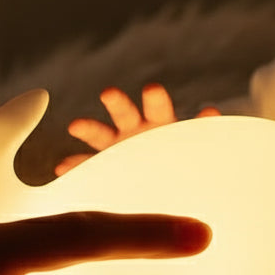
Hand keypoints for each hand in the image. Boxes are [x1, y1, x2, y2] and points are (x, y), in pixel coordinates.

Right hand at [56, 83, 219, 175]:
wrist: (175, 185)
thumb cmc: (188, 162)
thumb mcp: (199, 149)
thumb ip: (204, 133)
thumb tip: (211, 112)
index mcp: (161, 123)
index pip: (158, 107)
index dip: (155, 99)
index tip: (152, 90)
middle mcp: (137, 131)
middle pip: (125, 112)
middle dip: (118, 102)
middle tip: (109, 93)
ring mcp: (118, 148)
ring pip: (101, 134)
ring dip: (89, 129)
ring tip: (75, 125)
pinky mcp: (105, 168)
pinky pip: (87, 167)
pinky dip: (76, 167)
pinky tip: (63, 169)